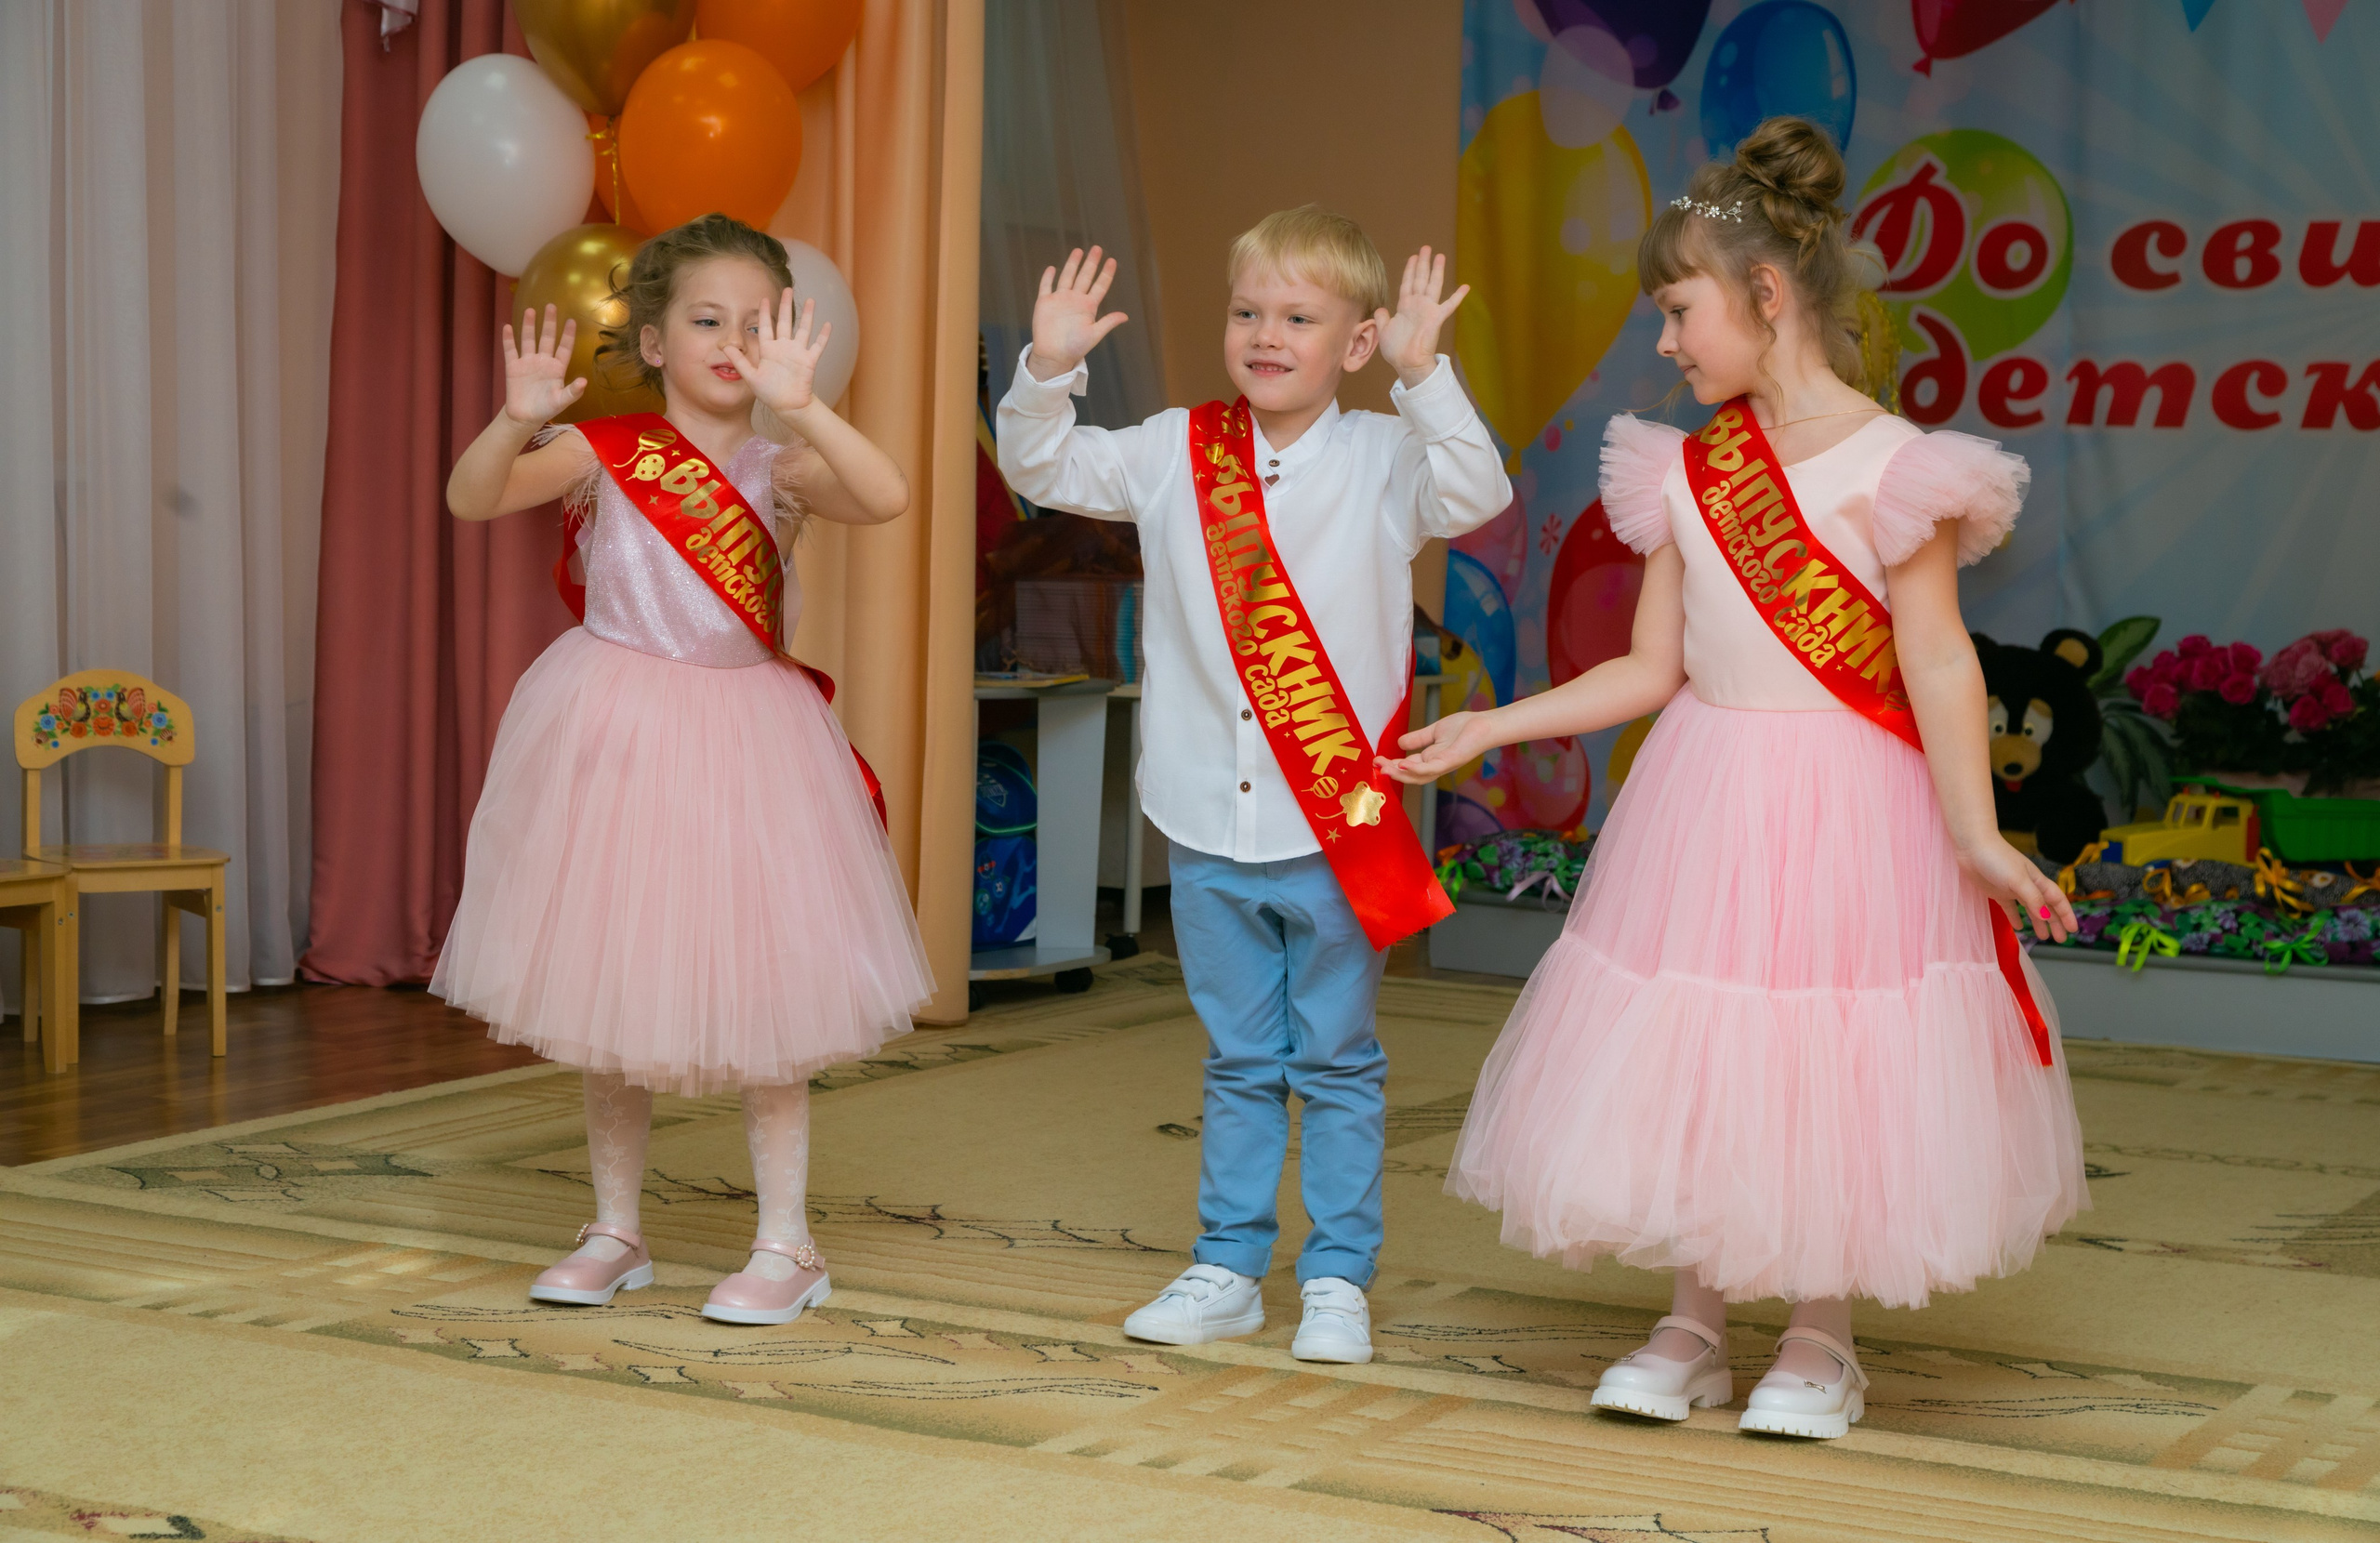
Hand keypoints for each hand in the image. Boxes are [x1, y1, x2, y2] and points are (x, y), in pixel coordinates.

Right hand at [502, 304, 586, 425]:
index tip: (571, 320)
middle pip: (547, 338)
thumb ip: (573, 392)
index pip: (564, 347)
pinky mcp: (513, 367)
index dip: (568, 335)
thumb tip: (584, 382)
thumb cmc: (546, 409)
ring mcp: (528, 362)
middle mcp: (543, 361)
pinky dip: (508, 339)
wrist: (525, 417)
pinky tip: (508, 327)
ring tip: (530, 310)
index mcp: (557, 368)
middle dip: (549, 323)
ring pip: (529, 340)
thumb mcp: (561, 401)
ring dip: (530, 326)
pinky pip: (510, 350)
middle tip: (551, 305)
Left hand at [725, 288, 829, 416]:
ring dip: (808, 316)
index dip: (764, 313)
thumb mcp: (751, 377)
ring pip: (803, 329)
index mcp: (769, 350)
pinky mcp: (809, 361)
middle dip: (786, 306)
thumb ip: (739, 361)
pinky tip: (828, 324)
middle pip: (785, 322)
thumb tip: (724, 346)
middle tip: (788, 290)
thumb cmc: (769, 393)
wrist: (788, 406)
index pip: (765, 327)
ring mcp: (797, 353)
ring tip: (811, 301)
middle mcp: (783, 348)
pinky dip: (823, 336)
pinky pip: (818, 346)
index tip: (763, 299)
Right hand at [1027, 246, 1128, 380]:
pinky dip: (1048, 277)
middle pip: (1085, 277)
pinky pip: (1046, 286)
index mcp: (1088, 307)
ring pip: (1067, 277)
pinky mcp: (1045, 303)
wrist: (1053, 355)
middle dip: (1091, 263)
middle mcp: (1075, 300)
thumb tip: (1125, 316)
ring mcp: (1060, 300)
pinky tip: (1052, 268)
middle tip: (1097, 248)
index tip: (1112, 261)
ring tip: (1079, 251)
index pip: (1099, 286)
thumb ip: (1108, 323)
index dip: (1106, 274)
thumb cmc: (1075, 348)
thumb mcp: (1094, 335)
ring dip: (1072, 264)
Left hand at [1374, 247, 1468, 387]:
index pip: (1407, 283)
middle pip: (1420, 278)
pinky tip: (1465, 287)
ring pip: (1433, 285)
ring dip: (1437, 270)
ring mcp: (1427, 310)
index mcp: (1405, 307)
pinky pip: (1449, 305)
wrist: (1406, 363)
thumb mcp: (1384, 331)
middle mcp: (1417, 305)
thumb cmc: (1396, 351)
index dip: (1409, 270)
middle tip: (1426, 247)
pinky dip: (1457, 296)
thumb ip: (1382, 318)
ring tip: (1440, 255)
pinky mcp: (1436, 318)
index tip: (1413, 257)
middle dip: (1423, 263)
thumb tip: (1380, 308)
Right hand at [1379, 710, 1496, 784]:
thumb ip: (1418, 738)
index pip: (1407, 766)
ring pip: (1418, 777)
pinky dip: (1416, 769)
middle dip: (1392, 772)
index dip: (1391, 765)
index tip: (1377, 761)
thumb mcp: (1434, 731)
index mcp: (1431, 759)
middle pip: (1410, 776)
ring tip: (1384, 768)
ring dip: (1400, 774)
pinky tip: (1403, 765)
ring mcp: (1442, 766)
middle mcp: (1435, 766)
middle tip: (1376, 766)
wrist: (1484, 725)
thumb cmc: (1465, 727)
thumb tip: (1399, 743)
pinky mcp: (1450, 762)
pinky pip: (1430, 769)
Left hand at [1961, 836, 2076, 942]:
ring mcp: (2012, 889)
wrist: (1972, 847)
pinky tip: (2018, 927)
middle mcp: (2028, 886)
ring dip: (2038, 922)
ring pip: (2030, 909)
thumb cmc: (1997, 860)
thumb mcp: (2018, 880)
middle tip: (2060, 939)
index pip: (2057, 900)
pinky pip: (2010, 908)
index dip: (2066, 914)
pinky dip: (2015, 917)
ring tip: (2043, 936)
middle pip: (2046, 907)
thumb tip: (2046, 916)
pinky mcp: (1997, 892)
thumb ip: (2033, 898)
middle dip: (2055, 923)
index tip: (2073, 930)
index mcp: (2037, 881)